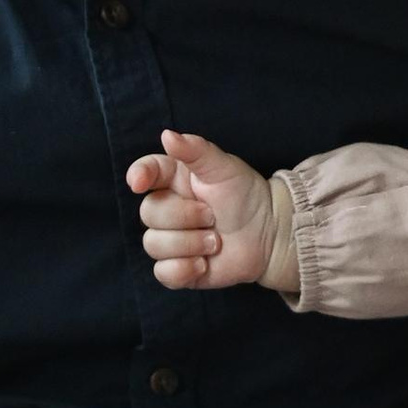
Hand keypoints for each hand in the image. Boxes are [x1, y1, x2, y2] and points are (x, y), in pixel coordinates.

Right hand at [128, 127, 288, 291]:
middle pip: (149, 213)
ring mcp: (170, 240)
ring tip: (216, 240)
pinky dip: (183, 269)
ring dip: (190, 244)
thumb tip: (167, 135)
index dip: (138, 176)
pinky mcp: (178, 268)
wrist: (269, 233)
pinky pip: (163, 273)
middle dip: (185, 216)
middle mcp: (167, 209)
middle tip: (213, 216)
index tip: (139, 182)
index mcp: (173, 179)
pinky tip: (204, 263)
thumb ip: (196, 150)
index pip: (145, 172)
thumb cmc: (245, 194)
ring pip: (154, 244)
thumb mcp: (223, 167)